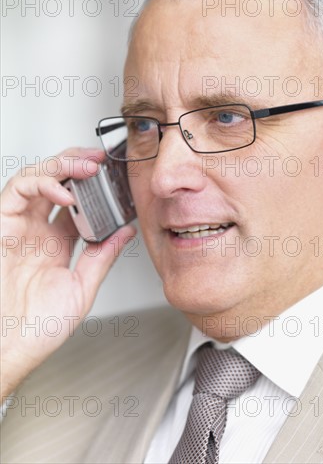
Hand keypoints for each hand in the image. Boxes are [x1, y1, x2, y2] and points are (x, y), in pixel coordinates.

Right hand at [1, 148, 136, 397]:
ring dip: (63, 166)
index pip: (77, 205)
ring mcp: (18, 226)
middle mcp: (36, 231)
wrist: (12, 347)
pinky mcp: (1, 224)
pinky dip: (43, 184)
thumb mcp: (82, 287)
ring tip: (88, 166)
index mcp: (56, 245)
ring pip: (36, 178)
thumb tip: (125, 231)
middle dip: (78, 165)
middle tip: (100, 159)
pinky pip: (18, 190)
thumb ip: (102, 256)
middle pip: (55, 184)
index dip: (95, 189)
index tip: (116, 179)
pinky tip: (66, 193)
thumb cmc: (39, 328)